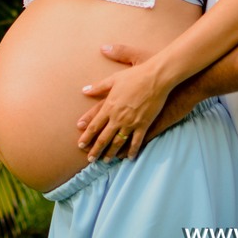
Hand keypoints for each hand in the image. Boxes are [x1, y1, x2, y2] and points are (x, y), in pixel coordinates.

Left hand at [76, 44, 169, 162]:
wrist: (156, 78)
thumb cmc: (134, 76)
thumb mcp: (113, 79)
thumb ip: (98, 87)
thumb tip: (84, 90)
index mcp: (109, 106)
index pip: (94, 125)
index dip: (86, 136)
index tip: (80, 145)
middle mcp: (118, 117)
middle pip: (104, 138)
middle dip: (96, 150)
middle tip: (90, 159)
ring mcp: (131, 123)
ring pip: (118, 142)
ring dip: (111, 153)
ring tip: (106, 161)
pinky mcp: (144, 125)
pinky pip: (137, 141)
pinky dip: (132, 151)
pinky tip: (129, 158)